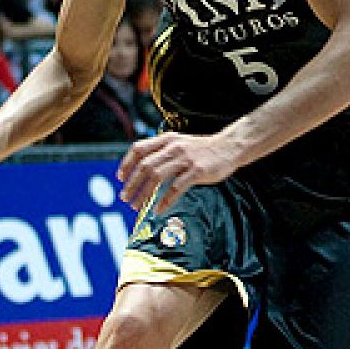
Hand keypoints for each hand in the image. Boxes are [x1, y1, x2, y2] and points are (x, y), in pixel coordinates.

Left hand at [117, 131, 242, 214]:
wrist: (229, 146)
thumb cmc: (203, 149)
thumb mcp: (180, 143)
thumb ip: (163, 152)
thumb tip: (143, 169)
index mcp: (167, 139)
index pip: (139, 149)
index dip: (126, 164)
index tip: (120, 178)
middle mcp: (174, 147)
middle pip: (145, 166)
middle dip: (132, 184)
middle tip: (125, 198)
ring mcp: (185, 159)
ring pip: (157, 177)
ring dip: (144, 194)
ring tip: (138, 206)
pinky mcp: (197, 171)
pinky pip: (175, 188)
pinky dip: (165, 200)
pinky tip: (158, 209)